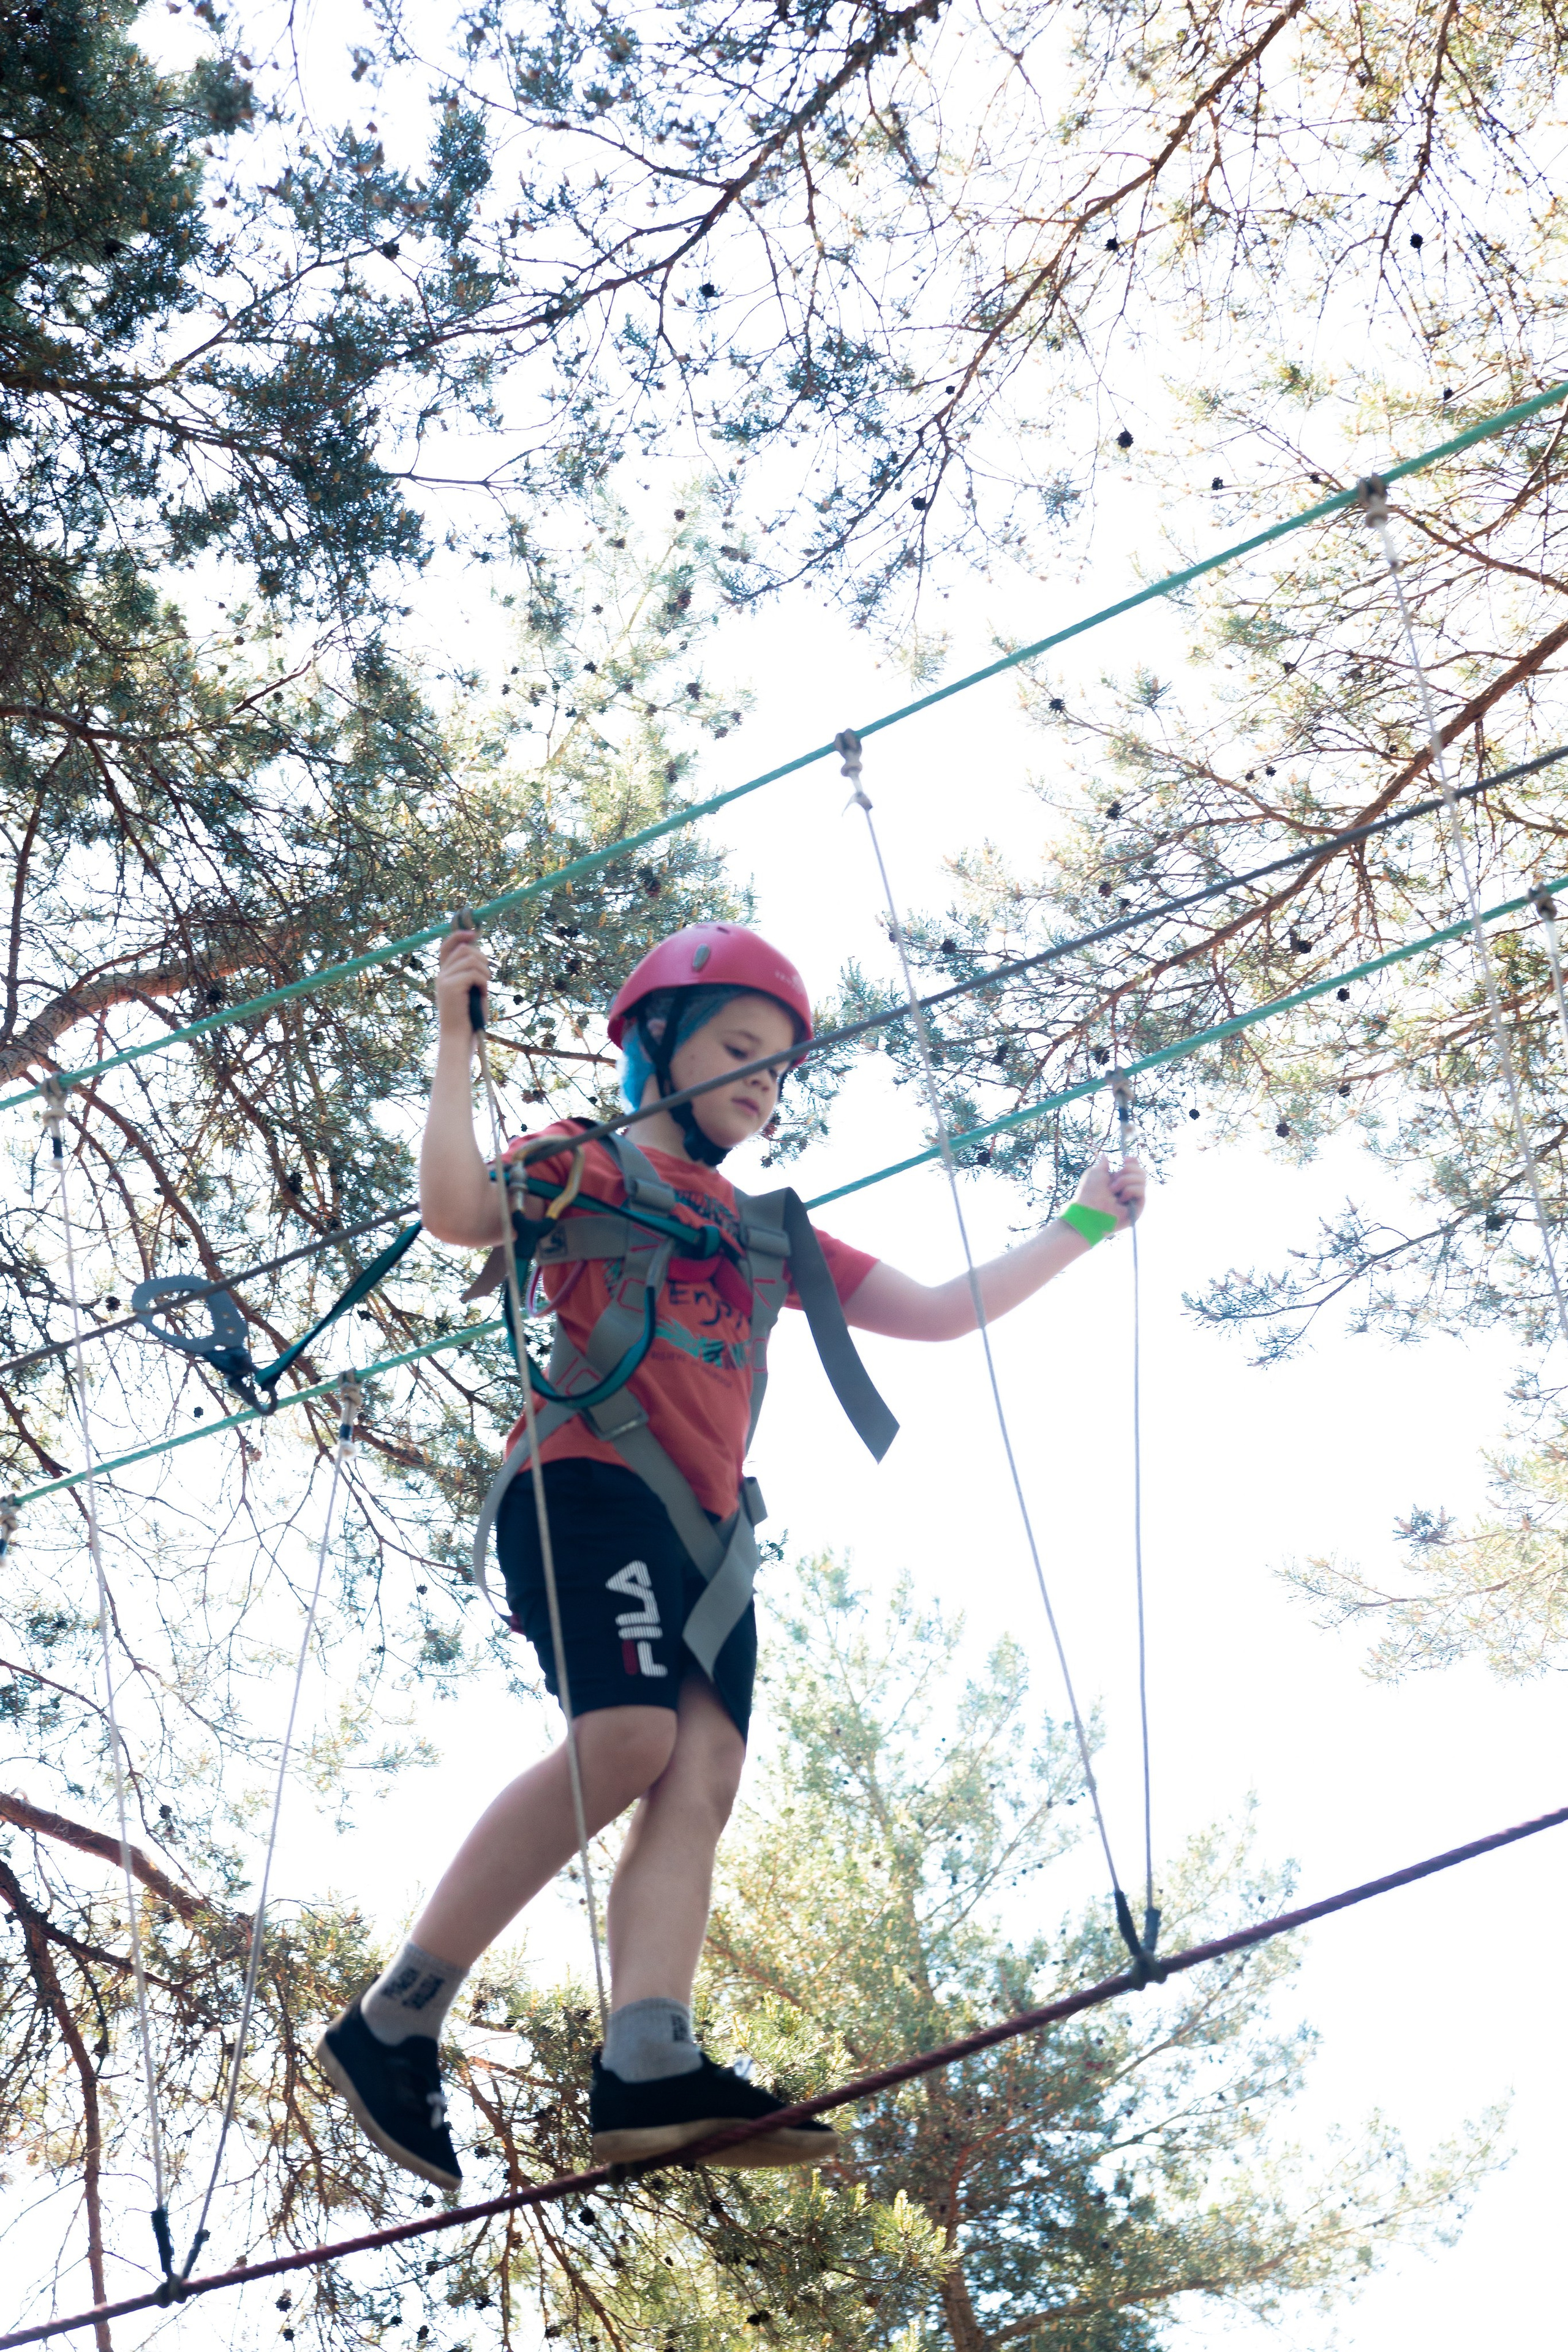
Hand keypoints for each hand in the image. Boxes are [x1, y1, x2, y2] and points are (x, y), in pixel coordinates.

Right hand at [437, 925, 489, 1043]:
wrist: (458, 1037)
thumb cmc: (468, 1017)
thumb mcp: (470, 990)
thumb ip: (471, 971)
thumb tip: (479, 951)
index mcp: (444, 974)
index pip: (447, 945)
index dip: (459, 935)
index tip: (474, 933)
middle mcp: (441, 975)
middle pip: (464, 949)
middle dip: (482, 958)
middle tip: (487, 976)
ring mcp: (444, 980)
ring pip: (470, 959)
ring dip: (484, 971)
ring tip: (485, 987)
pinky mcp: (450, 987)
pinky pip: (473, 973)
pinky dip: (483, 982)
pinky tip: (483, 994)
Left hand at [1071, 1151, 1145, 1230]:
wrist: (1088, 1211)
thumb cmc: (1089, 1193)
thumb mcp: (1096, 1173)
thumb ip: (1103, 1164)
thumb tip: (1104, 1155)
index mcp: (1118, 1182)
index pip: (1134, 1168)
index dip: (1132, 1162)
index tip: (1124, 1159)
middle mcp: (1128, 1190)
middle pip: (1141, 1172)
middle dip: (1129, 1169)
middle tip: (1116, 1176)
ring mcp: (1133, 1199)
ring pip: (1142, 1179)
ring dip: (1126, 1180)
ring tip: (1113, 1190)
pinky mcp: (1137, 1208)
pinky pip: (1141, 1191)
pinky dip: (1130, 1190)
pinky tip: (1120, 1199)